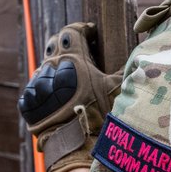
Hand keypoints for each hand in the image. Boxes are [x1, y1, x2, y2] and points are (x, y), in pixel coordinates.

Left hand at [19, 22, 120, 171]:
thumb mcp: (114, 90)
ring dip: (56, 64)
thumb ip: (125, 71)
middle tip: (79, 49)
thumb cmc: (96, 114)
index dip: (82, 29)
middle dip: (67, 42)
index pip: (72, 31)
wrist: (71, 142)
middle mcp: (52, 66)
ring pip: (45, 63)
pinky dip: (47, 84)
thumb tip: (141, 59)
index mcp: (73, 59)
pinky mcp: (29, 99)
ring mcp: (38, 82)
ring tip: (69, 74)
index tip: (91, 33)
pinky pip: (36, 84)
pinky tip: (57, 93)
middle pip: (54, 42)